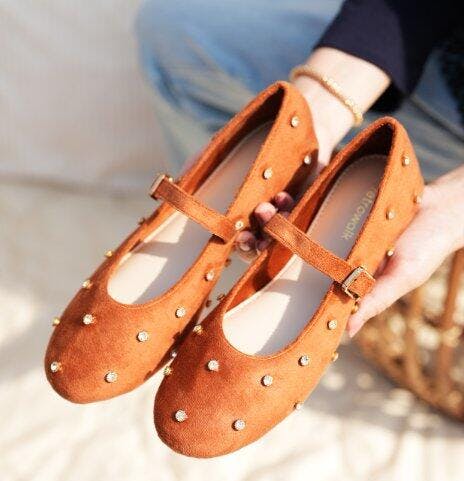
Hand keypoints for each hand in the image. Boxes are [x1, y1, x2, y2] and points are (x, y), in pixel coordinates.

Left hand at [236, 166, 463, 336]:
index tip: (252, 273)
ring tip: (263, 209)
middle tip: (247, 236)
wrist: (441, 206)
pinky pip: (310, 199)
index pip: (301, 280)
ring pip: (294, 222)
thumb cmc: (426, 247)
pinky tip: (281, 195)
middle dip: (266, 242)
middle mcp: (330, 251)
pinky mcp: (337, 201)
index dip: (275, 277)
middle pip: (289, 248)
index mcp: (339, 273)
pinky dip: (294, 197)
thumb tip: (345, 332)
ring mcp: (332, 225)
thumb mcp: (401, 276)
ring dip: (275, 216)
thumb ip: (375, 299)